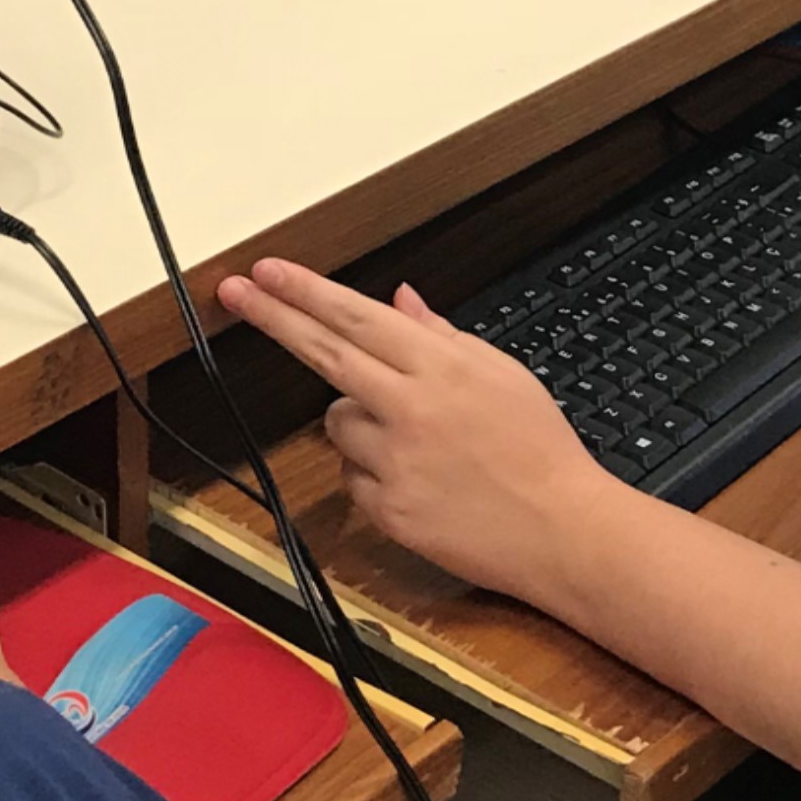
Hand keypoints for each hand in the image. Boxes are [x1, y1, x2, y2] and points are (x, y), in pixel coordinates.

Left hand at [213, 262, 625, 610]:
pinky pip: (353, 478)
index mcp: (440, 366)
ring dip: (358, 425)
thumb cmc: (540, 450)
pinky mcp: (387, 510)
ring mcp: (394, 461)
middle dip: (275, 316)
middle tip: (235, 292)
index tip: (268, 271)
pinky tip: (423, 483)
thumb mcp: (502, 374)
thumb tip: (399, 300)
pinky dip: (375, 476)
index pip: (356, 317)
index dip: (306, 291)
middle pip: (323, 353)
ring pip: (336, 424)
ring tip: (419, 445)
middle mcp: (409, 407)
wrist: (564, 530)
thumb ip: (442, 336)